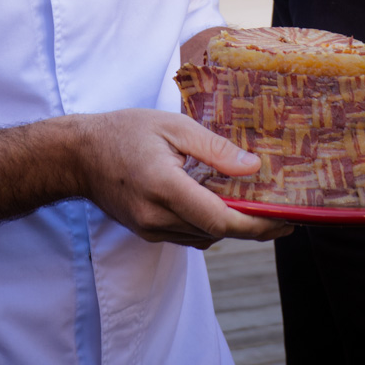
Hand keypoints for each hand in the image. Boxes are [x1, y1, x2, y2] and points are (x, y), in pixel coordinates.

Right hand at [74, 109, 291, 248]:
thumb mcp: (173, 126)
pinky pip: (189, 236)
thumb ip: (214, 148)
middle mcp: (157, 217)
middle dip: (255, 228)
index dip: (258, 224)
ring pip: (205, 238)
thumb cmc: (124, 132)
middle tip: (286, 217)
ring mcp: (151, 230)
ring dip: (233, 228)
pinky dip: (211, 226)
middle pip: (218, 233)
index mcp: (165, 187)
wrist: (78, 156)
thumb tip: (254, 167)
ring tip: (261, 211)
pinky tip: (223, 207)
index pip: (220, 219)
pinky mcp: (147, 233)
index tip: (286, 220)